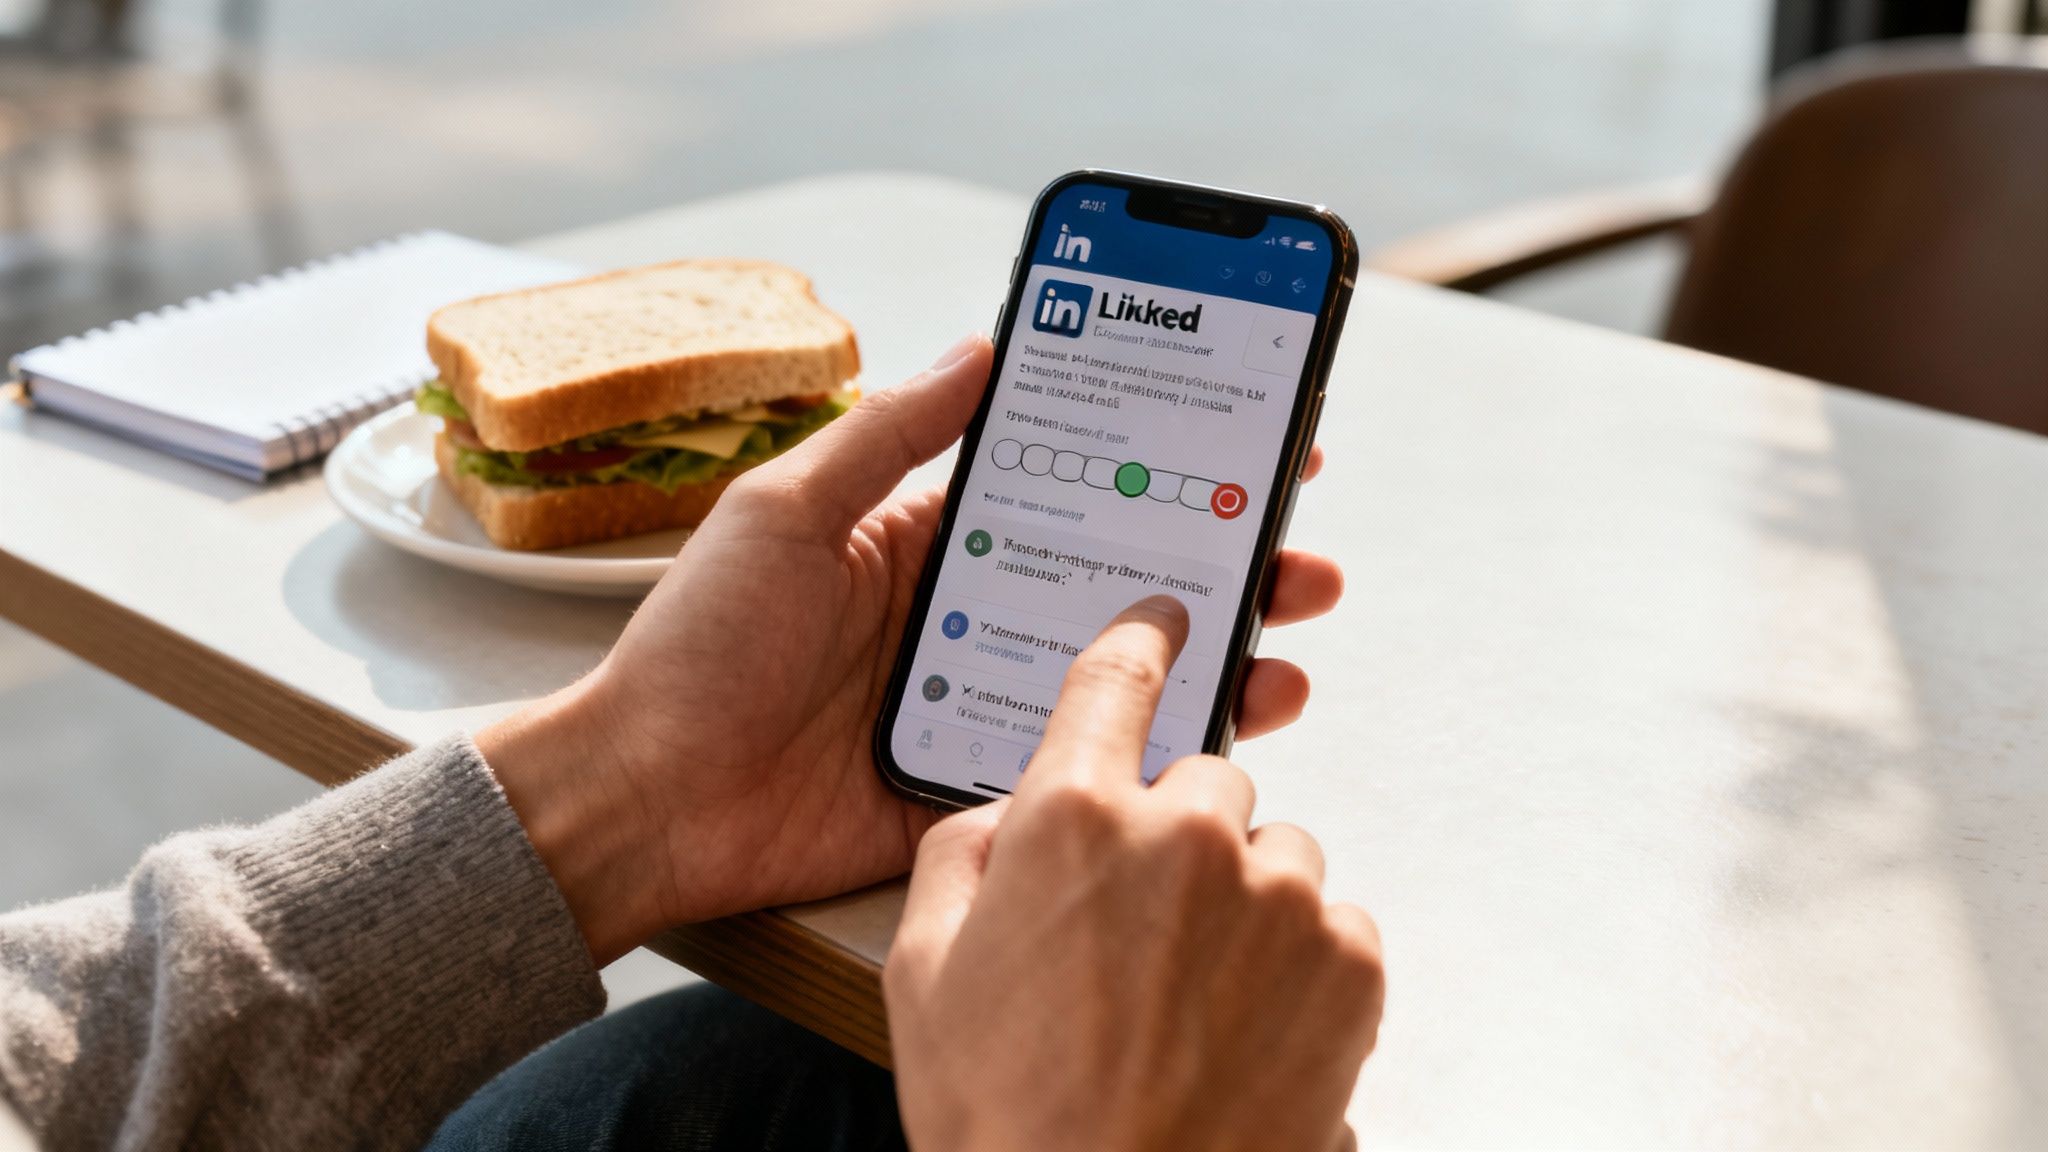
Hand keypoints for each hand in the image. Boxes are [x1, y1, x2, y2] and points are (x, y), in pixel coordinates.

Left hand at [481, 334, 1345, 961]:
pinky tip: (1229, 727)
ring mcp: (983, 703)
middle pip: (1120, 578)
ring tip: (1289, 633)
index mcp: (930, 540)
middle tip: (1299, 549)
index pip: (1071, 485)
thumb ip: (891, 434)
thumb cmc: (698, 644)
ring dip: (1215, 649)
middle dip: (1218, 558)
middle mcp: (972, 615)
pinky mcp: (980, 785)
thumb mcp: (787, 507)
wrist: (647, 797)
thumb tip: (982, 343)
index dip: (1158, 459)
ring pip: (1125, 671)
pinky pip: (1087, 763)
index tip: (1244, 433)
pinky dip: (1163, 747)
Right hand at [886, 598, 1383, 1151]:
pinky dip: (1298, 961)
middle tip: (1139, 931)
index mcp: (1072, 819)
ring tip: (1192, 998)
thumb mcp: (923, 975)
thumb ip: (961, 856)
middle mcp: (1186, 835)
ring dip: (1242, 900)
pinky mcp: (1350, 960)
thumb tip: (1009, 815)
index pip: (1117, 681)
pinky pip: (1331, 920)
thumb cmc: (1010, 1117)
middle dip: (1178, 836)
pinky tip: (1243, 1027)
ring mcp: (1279, 895)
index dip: (1143, 641)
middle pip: (1204, 780)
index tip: (1171, 618)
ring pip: (1274, 852)